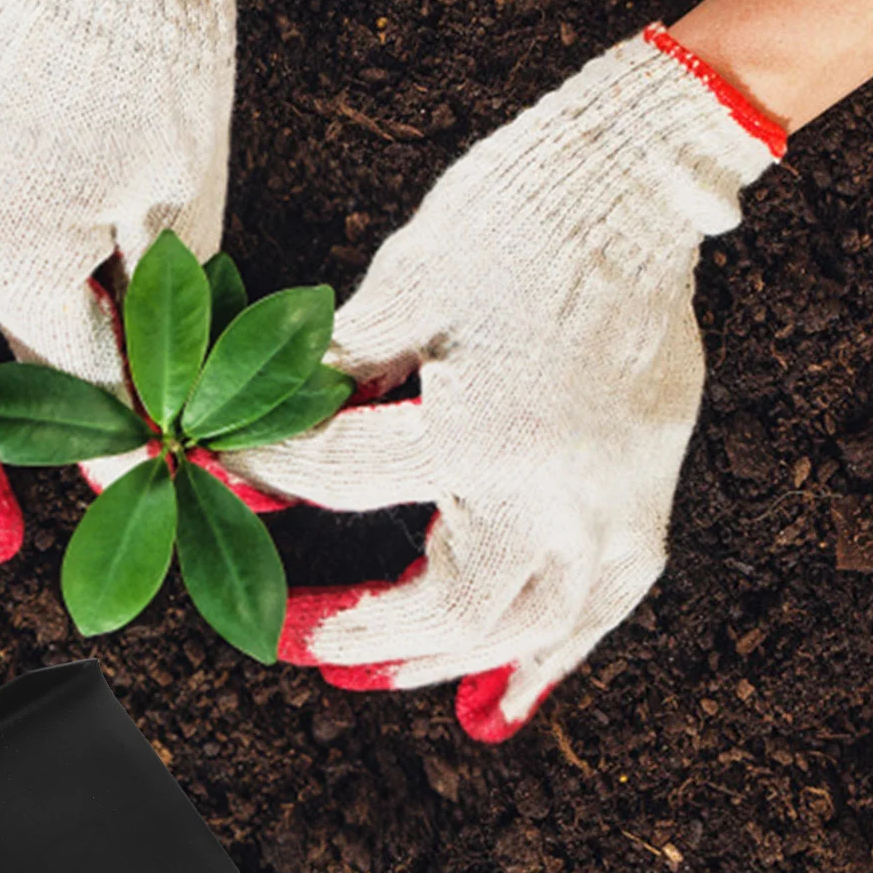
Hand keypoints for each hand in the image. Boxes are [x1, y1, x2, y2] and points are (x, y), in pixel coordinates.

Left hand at [223, 28, 785, 740]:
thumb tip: (259, 432)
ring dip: (455, 659)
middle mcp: (562, 487)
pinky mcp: (648, 485)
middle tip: (303, 641)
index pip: (345, 483)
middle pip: (456, 602)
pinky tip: (511, 696)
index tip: (224, 475)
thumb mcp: (399, 288)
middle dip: (369, 629)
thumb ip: (328, 380)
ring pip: (537, 622)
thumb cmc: (514, 213)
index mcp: (488, 430)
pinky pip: (608, 599)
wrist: (636, 176)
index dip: (271, 476)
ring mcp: (619, 497)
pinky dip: (555, 653)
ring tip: (388, 678)